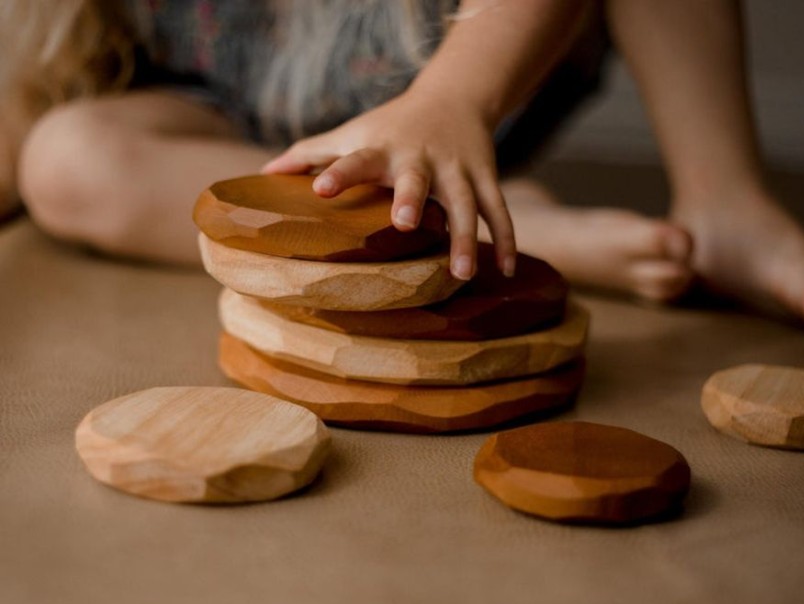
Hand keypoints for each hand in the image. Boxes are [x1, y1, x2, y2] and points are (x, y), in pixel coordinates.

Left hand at [261, 88, 515, 279]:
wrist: (454, 96)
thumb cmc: (391, 125)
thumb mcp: (352, 133)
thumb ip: (310, 153)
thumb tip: (264, 174)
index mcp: (382, 149)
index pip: (356, 159)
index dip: (339, 173)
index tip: (320, 188)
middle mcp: (421, 159)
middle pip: (418, 179)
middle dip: (413, 198)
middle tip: (404, 224)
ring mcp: (458, 170)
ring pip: (467, 204)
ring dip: (466, 237)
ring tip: (463, 273)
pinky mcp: (486, 177)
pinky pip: (499, 212)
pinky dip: (506, 240)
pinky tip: (505, 272)